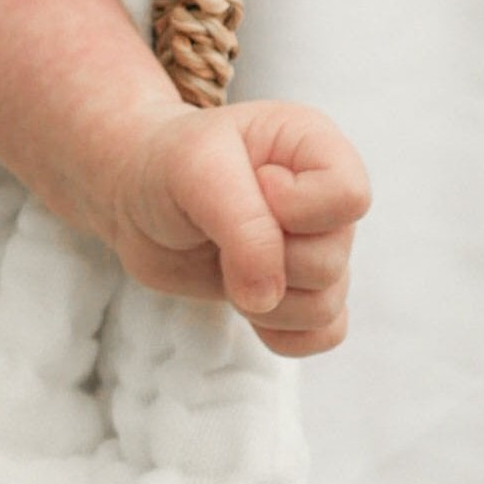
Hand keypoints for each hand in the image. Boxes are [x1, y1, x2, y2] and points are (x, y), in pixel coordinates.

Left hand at [110, 101, 368, 356]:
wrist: (135, 199)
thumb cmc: (168, 166)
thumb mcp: (196, 171)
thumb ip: (242, 226)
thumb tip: (268, 298)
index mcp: (317, 149)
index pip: (348, 197)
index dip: (296, 208)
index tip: (251, 187)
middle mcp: (325, 203)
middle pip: (331, 259)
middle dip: (266, 258)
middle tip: (219, 232)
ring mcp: (316, 250)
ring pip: (325, 305)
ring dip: (264, 300)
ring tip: (223, 263)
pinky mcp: (299, 292)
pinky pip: (321, 334)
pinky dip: (280, 333)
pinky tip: (244, 305)